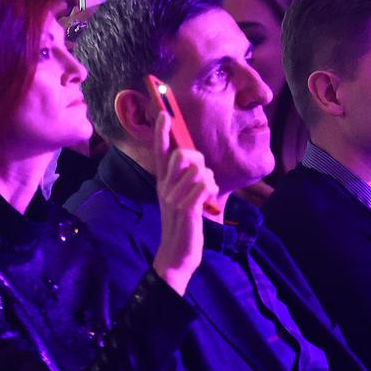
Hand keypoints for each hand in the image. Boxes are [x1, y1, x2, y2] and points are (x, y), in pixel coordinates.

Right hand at [150, 119, 218, 295]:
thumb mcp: (180, 201)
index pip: (160, 153)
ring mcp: (175, 198)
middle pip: (183, 154)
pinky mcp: (187, 209)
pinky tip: (210, 200)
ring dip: (209, 180)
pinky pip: (204, 184)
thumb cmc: (183, 226)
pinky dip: (211, 189)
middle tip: (202, 177)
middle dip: (198, 160)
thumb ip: (186, 182)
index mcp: (163, 184)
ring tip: (206, 194)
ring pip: (198, 169)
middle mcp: (165, 188)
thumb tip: (197, 164)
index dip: (162, 133)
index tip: (164, 114)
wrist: (176, 257)